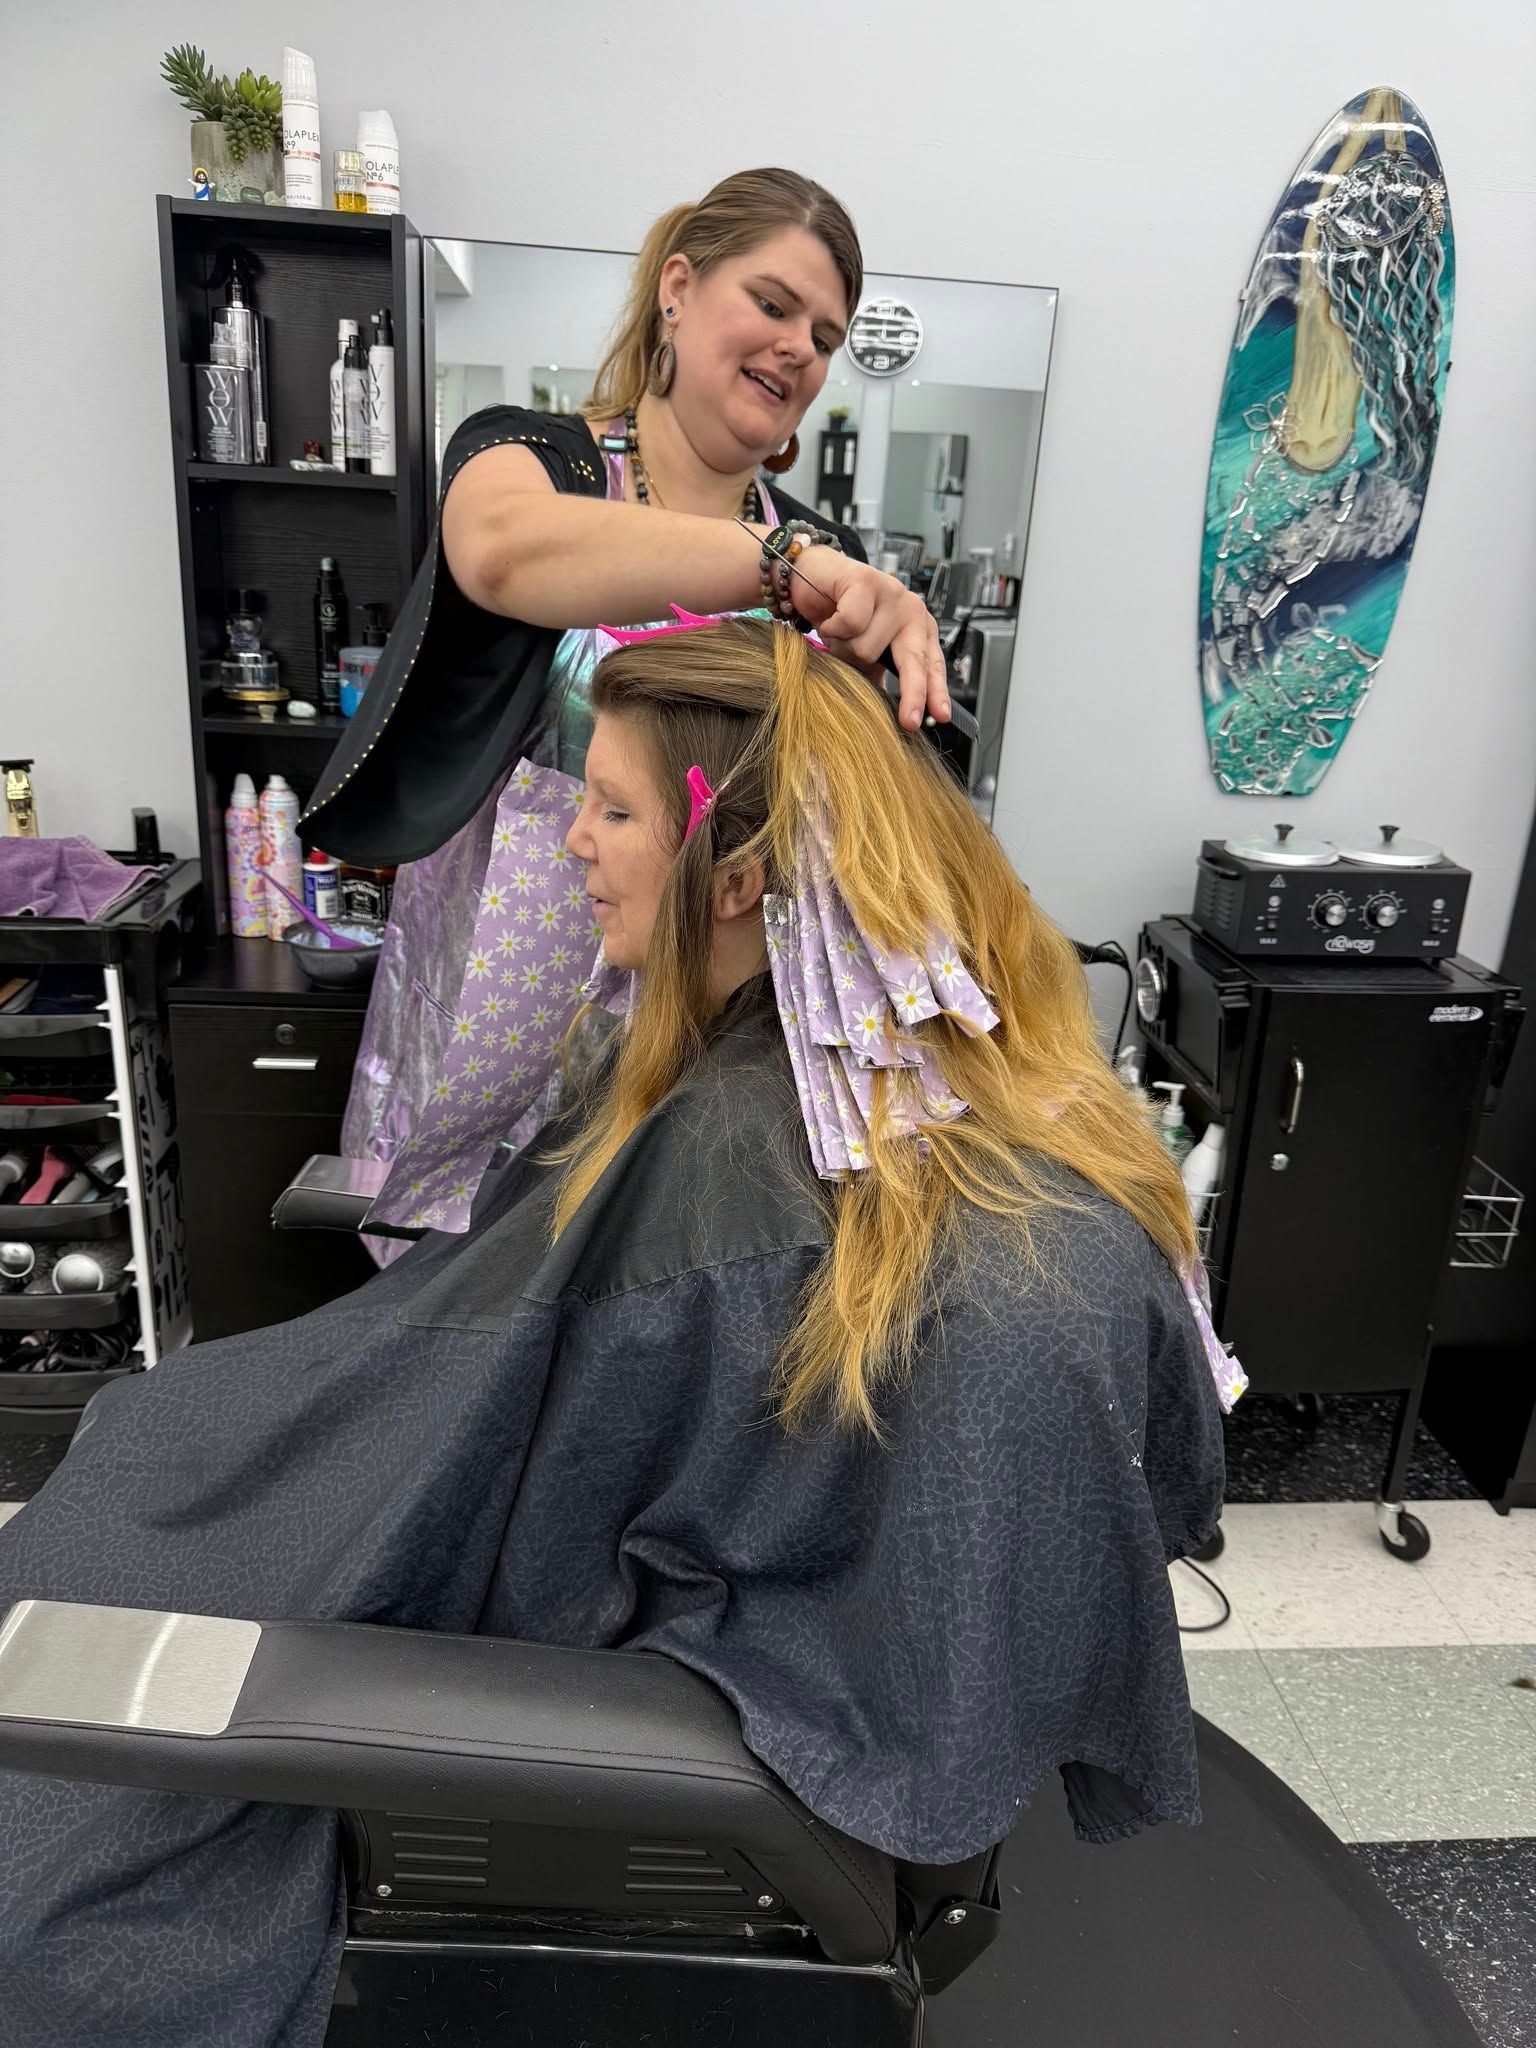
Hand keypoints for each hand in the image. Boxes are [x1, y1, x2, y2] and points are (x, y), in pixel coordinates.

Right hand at [790, 547, 950, 731]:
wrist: (811, 576)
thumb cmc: (838, 613)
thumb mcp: (863, 650)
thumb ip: (878, 674)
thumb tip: (887, 712)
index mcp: (916, 628)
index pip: (932, 663)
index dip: (935, 691)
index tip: (939, 716)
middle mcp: (909, 610)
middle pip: (914, 659)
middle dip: (913, 691)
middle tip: (909, 721)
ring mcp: (890, 593)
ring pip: (868, 648)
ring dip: (843, 648)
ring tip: (836, 634)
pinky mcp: (866, 581)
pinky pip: (850, 624)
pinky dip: (832, 629)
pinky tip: (829, 618)